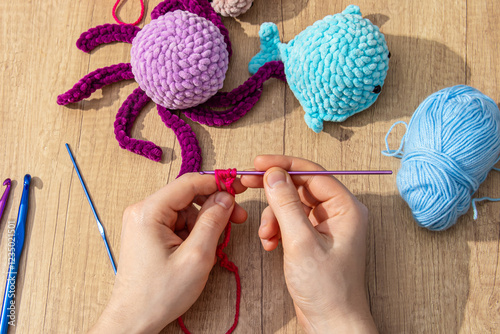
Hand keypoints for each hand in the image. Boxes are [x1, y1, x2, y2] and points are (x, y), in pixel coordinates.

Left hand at [89, 173, 246, 333]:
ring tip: (214, 246)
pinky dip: (193, 233)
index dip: (217, 182)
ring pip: (185, 211)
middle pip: (187, 196)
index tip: (239, 187)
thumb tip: (226, 197)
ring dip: (204, 224)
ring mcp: (144, 222)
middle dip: (213, 207)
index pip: (189, 183)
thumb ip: (213, 222)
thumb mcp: (196, 257)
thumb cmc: (159, 294)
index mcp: (149, 211)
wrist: (134, 320)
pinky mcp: (148, 234)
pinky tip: (201, 250)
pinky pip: (177, 223)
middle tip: (236, 219)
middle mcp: (143, 211)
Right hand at [241, 155, 376, 333]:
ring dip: (274, 216)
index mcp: (346, 208)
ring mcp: (326, 226)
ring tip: (266, 236)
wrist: (331, 323)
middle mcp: (338, 213)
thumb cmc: (326, 288)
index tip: (258, 163)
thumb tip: (273, 174)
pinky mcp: (314, 238)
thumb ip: (286, 205)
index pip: (312, 173)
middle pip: (300, 186)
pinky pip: (291, 221)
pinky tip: (271, 244)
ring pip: (292, 205)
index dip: (284, 165)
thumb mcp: (301, 242)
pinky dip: (277, 229)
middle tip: (247, 183)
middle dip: (274, 191)